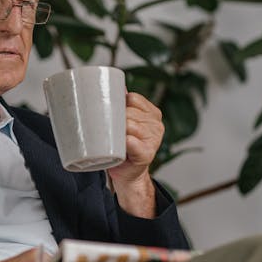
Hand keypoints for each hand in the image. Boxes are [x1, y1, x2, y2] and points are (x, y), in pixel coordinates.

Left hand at [107, 92, 162, 218]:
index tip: (109, 111)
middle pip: (130, 112)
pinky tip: (121, 144)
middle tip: (106, 128)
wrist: (129, 175)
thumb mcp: (125, 124)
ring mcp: (154, 139)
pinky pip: (132, 142)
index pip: (134, 99)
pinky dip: (125, 142)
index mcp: (152, 113)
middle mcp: (156, 124)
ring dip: (117, 131)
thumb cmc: (124, 148)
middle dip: (115, 118)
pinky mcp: (147, 153)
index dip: (119, 103)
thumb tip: (108, 87)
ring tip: (111, 138)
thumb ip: (121, 107)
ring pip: (130, 125)